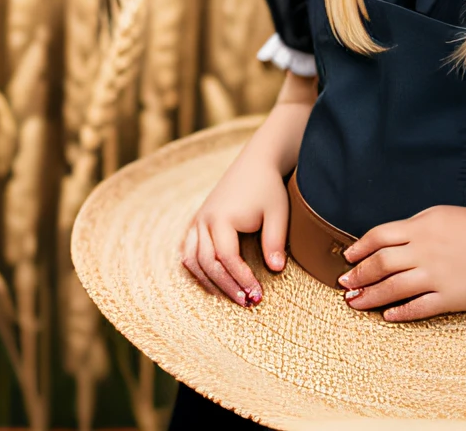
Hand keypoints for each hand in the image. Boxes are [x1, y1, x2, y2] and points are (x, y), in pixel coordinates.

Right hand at [180, 135, 287, 306]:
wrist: (256, 162)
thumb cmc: (269, 188)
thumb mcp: (278, 214)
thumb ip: (274, 242)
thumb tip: (275, 270)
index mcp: (222, 218)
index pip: (227, 258)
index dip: (241, 279)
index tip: (257, 296)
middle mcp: (204, 219)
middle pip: (207, 262)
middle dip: (226, 286)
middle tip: (246, 303)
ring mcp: (198, 220)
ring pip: (191, 259)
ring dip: (208, 281)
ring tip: (229, 296)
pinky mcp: (198, 220)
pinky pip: (187, 249)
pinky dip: (195, 268)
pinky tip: (211, 280)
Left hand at [339, 204, 465, 321]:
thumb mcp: (444, 215)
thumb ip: (416, 225)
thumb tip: (389, 238)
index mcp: (421, 227)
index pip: (379, 237)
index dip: (359, 248)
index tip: (347, 258)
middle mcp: (424, 251)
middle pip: (380, 263)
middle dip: (358, 275)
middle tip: (344, 284)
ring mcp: (437, 276)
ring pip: (393, 287)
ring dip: (370, 295)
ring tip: (355, 302)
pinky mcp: (451, 297)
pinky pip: (419, 307)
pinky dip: (400, 312)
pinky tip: (387, 315)